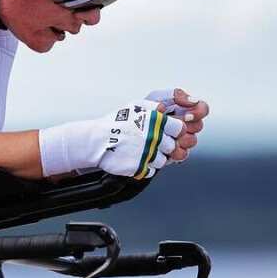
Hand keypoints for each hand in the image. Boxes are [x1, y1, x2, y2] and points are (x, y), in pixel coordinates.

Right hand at [38, 100, 185, 179]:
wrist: (96, 141)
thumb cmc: (114, 123)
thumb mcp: (135, 106)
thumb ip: (154, 106)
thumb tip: (165, 109)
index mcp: (156, 122)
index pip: (180, 129)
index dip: (174, 132)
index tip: (167, 133)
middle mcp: (154, 138)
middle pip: (172, 147)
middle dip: (163, 146)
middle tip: (150, 143)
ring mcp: (148, 154)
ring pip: (162, 161)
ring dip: (154, 157)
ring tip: (141, 152)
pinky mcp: (140, 167)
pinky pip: (151, 171)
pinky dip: (145, 167)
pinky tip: (135, 159)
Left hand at [144, 88, 210, 161]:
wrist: (127, 131)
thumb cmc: (141, 112)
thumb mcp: (155, 97)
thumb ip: (175, 94)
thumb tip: (194, 100)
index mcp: (183, 109)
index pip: (203, 109)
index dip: (198, 112)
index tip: (186, 115)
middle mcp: (185, 125)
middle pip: (198, 126)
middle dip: (184, 125)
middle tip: (168, 124)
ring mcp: (180, 140)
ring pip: (191, 141)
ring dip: (178, 138)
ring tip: (162, 134)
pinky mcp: (174, 154)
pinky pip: (182, 154)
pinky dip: (172, 150)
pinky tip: (161, 145)